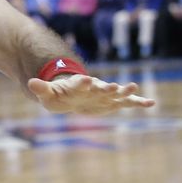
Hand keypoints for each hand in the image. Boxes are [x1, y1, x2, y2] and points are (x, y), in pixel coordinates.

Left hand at [28, 74, 154, 114]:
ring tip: (133, 87)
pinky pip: (127, 102)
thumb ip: (42, 88)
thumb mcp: (48, 94)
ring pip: (116, 93)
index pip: (78, 82)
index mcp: (77, 85)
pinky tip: (150, 103)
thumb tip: (30, 83)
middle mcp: (93, 88)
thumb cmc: (60, 95)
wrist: (73, 95)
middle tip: (114, 86)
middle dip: (106, 87)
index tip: (85, 79)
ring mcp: (104, 94)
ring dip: (124, 91)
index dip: (81, 82)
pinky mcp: (112, 101)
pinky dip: (137, 102)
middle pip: (100, 87)